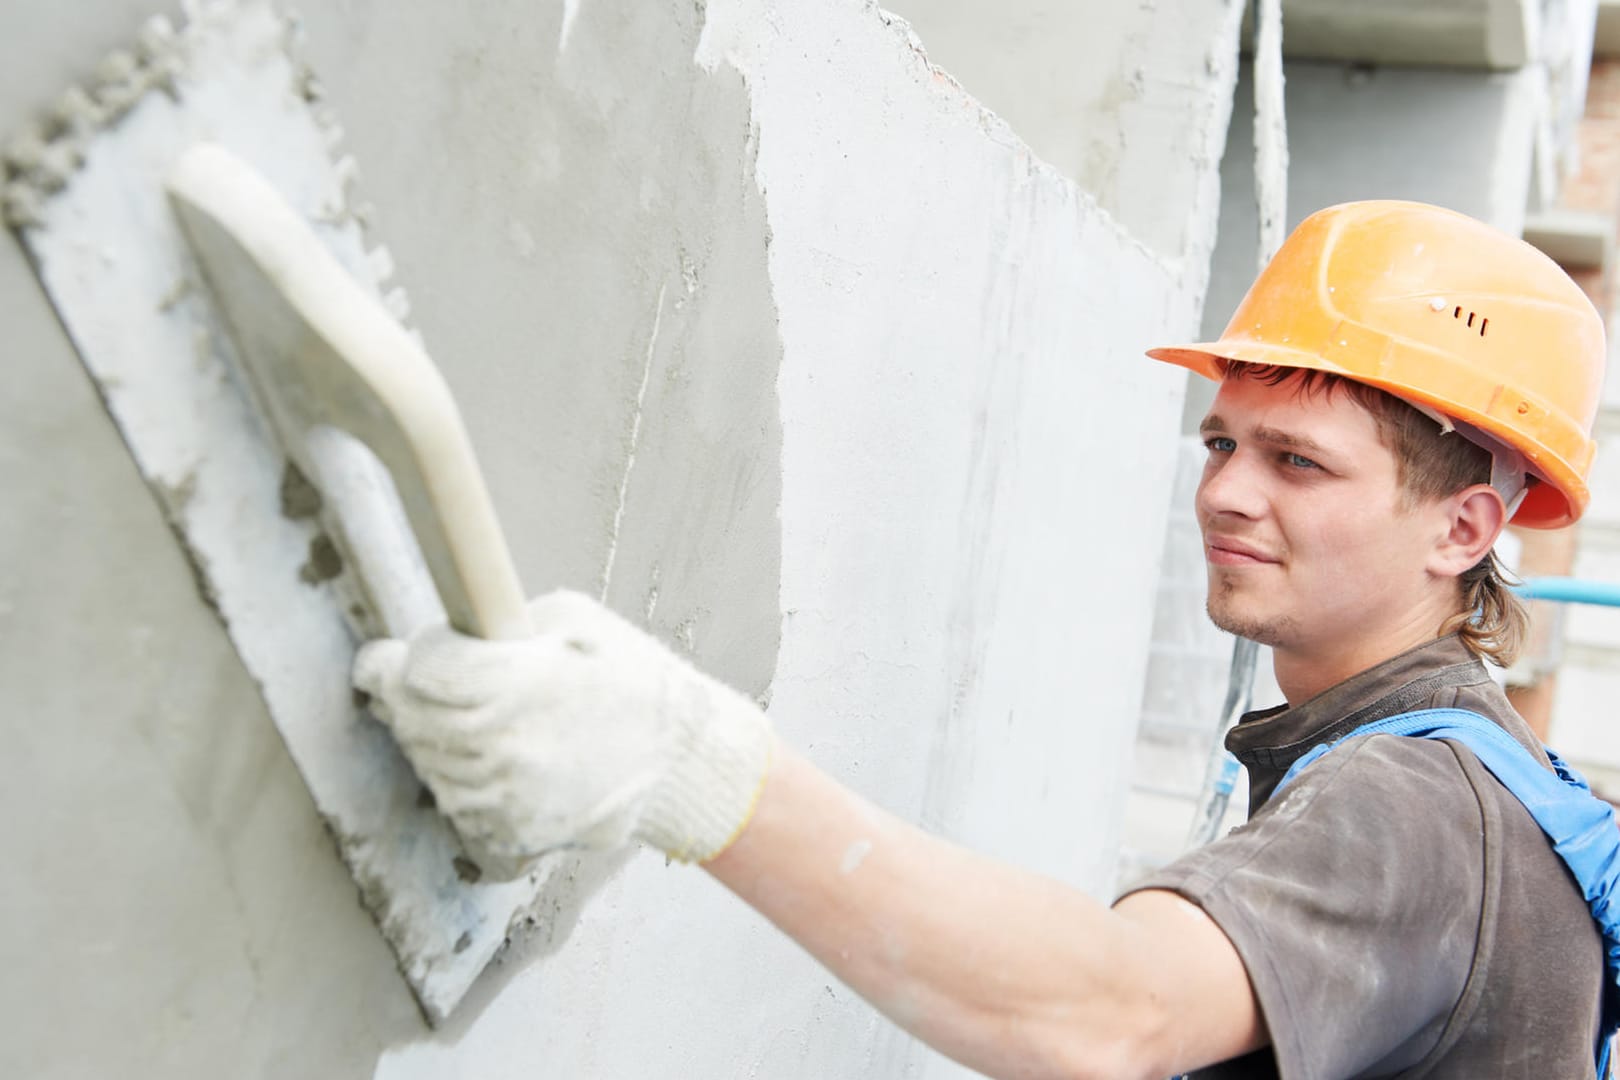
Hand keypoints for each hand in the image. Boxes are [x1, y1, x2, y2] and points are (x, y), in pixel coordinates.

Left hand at [352, 589, 772, 879]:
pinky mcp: (508, 835)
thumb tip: (439, 636)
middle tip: (435, 681)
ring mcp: (503, 799)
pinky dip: (462, 779)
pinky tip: (498, 757)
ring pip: (424, 763)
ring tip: (480, 718)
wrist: (680, 762)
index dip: (400, 658)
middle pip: (408, 718)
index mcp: (517, 685)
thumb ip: (499, 624)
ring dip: (434, 738)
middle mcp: (503, 748)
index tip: (397, 655)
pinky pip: (453, 802)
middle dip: (409, 695)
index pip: (415, 672)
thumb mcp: (574, 620)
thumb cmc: (631, 682)